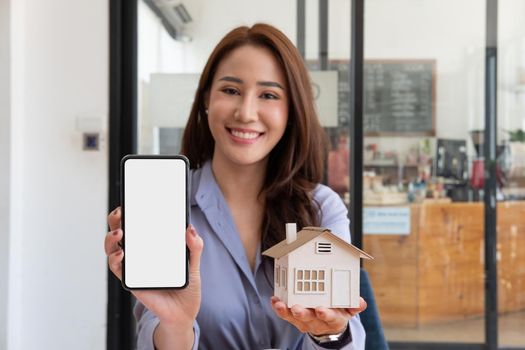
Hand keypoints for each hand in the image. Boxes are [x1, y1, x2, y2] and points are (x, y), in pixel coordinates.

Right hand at [104, 206, 203, 329]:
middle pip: (120, 232)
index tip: (129, 200)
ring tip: (119, 234)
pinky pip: (117, 269)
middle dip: (116, 220)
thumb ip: (194, 246)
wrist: (183, 312)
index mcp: (153, 244)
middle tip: (120, 213)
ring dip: (111, 238)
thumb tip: (190, 228)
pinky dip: (115, 260)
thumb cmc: (186, 285)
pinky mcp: (131, 281)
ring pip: (113, 248)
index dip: (131, 211)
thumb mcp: (194, 263)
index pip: (138, 223)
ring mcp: (133, 266)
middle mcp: (139, 253)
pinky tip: (121, 254)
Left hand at [270, 296, 366, 335]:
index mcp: (333, 320)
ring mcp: (305, 321)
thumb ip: (354, 306)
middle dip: (302, 314)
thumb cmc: (338, 312)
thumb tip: (360, 302)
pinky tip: (274, 301)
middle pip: (309, 319)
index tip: (321, 309)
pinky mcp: (295, 319)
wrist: (328, 326)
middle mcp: (318, 321)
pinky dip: (279, 308)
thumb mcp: (349, 311)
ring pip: (294, 318)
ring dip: (286, 311)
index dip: (326, 314)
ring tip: (280, 304)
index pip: (331, 318)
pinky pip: (286, 315)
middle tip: (296, 308)